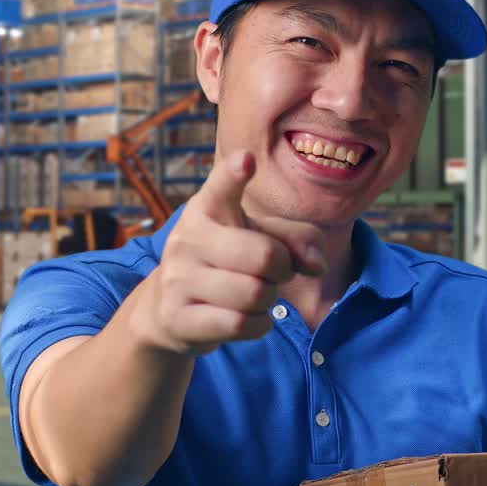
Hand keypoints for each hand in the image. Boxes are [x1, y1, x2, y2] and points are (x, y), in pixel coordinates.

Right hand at [137, 150, 326, 355]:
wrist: (168, 309)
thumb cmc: (226, 262)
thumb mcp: (259, 239)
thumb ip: (296, 240)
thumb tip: (318, 265)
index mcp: (208, 208)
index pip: (222, 187)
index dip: (234, 175)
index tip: (246, 160)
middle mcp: (187, 238)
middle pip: (265, 256)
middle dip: (282, 269)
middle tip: (272, 273)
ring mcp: (178, 278)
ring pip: (255, 294)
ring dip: (268, 300)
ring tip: (253, 295)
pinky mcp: (177, 318)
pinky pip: (241, 324)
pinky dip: (258, 325)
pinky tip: (245, 318)